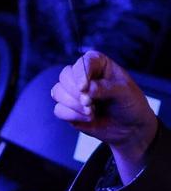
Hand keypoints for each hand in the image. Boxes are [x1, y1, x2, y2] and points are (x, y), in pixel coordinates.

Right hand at [51, 51, 159, 182]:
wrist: (131, 131)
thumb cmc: (133, 107)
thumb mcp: (125, 93)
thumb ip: (105, 88)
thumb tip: (85, 91)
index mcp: (98, 65)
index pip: (83, 60)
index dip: (81, 73)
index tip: (87, 88)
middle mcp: (83, 76)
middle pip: (65, 76)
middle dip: (75, 92)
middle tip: (90, 103)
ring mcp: (73, 93)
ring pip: (57, 92)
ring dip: (72, 105)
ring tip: (91, 112)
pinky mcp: (67, 109)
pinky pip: (58, 109)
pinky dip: (70, 115)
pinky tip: (87, 118)